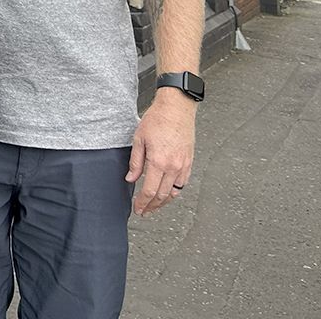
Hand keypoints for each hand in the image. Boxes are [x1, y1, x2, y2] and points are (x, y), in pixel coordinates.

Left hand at [126, 90, 195, 215]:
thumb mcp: (139, 139)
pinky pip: (183, 183)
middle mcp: (173, 167)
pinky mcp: (189, 162)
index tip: (138, 208)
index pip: (150, 191)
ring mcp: (183, 165)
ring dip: (164, 202)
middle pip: (162, 196)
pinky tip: (168, 193)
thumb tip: (131, 178)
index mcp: (159, 162)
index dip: (143, 203)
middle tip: (144, 211)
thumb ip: (135, 162)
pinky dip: (174, 192)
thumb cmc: (158, 119)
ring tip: (154, 206)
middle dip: (152, 206)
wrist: (176, 108)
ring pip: (174, 192)